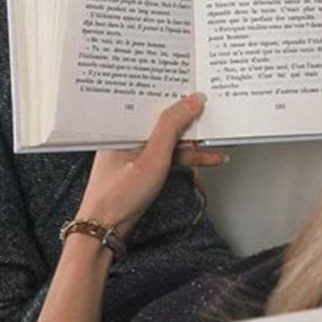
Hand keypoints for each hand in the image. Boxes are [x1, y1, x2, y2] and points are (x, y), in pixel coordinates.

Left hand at [75, 93, 226, 239]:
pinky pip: (166, 154)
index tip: (198, 91)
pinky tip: (206, 158)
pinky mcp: (140, 164)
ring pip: (167, 137)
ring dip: (191, 141)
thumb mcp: (152, 157)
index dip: (175, 94)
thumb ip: (172, 127)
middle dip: (188, 118)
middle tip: (212, 113)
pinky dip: (185, 156)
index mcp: (119, 124)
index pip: (149, 100)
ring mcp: (133, 150)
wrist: (104, 229)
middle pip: (161, 118)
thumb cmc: (118, 196)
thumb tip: (191, 101)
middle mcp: (125, 133)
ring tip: (216, 138)